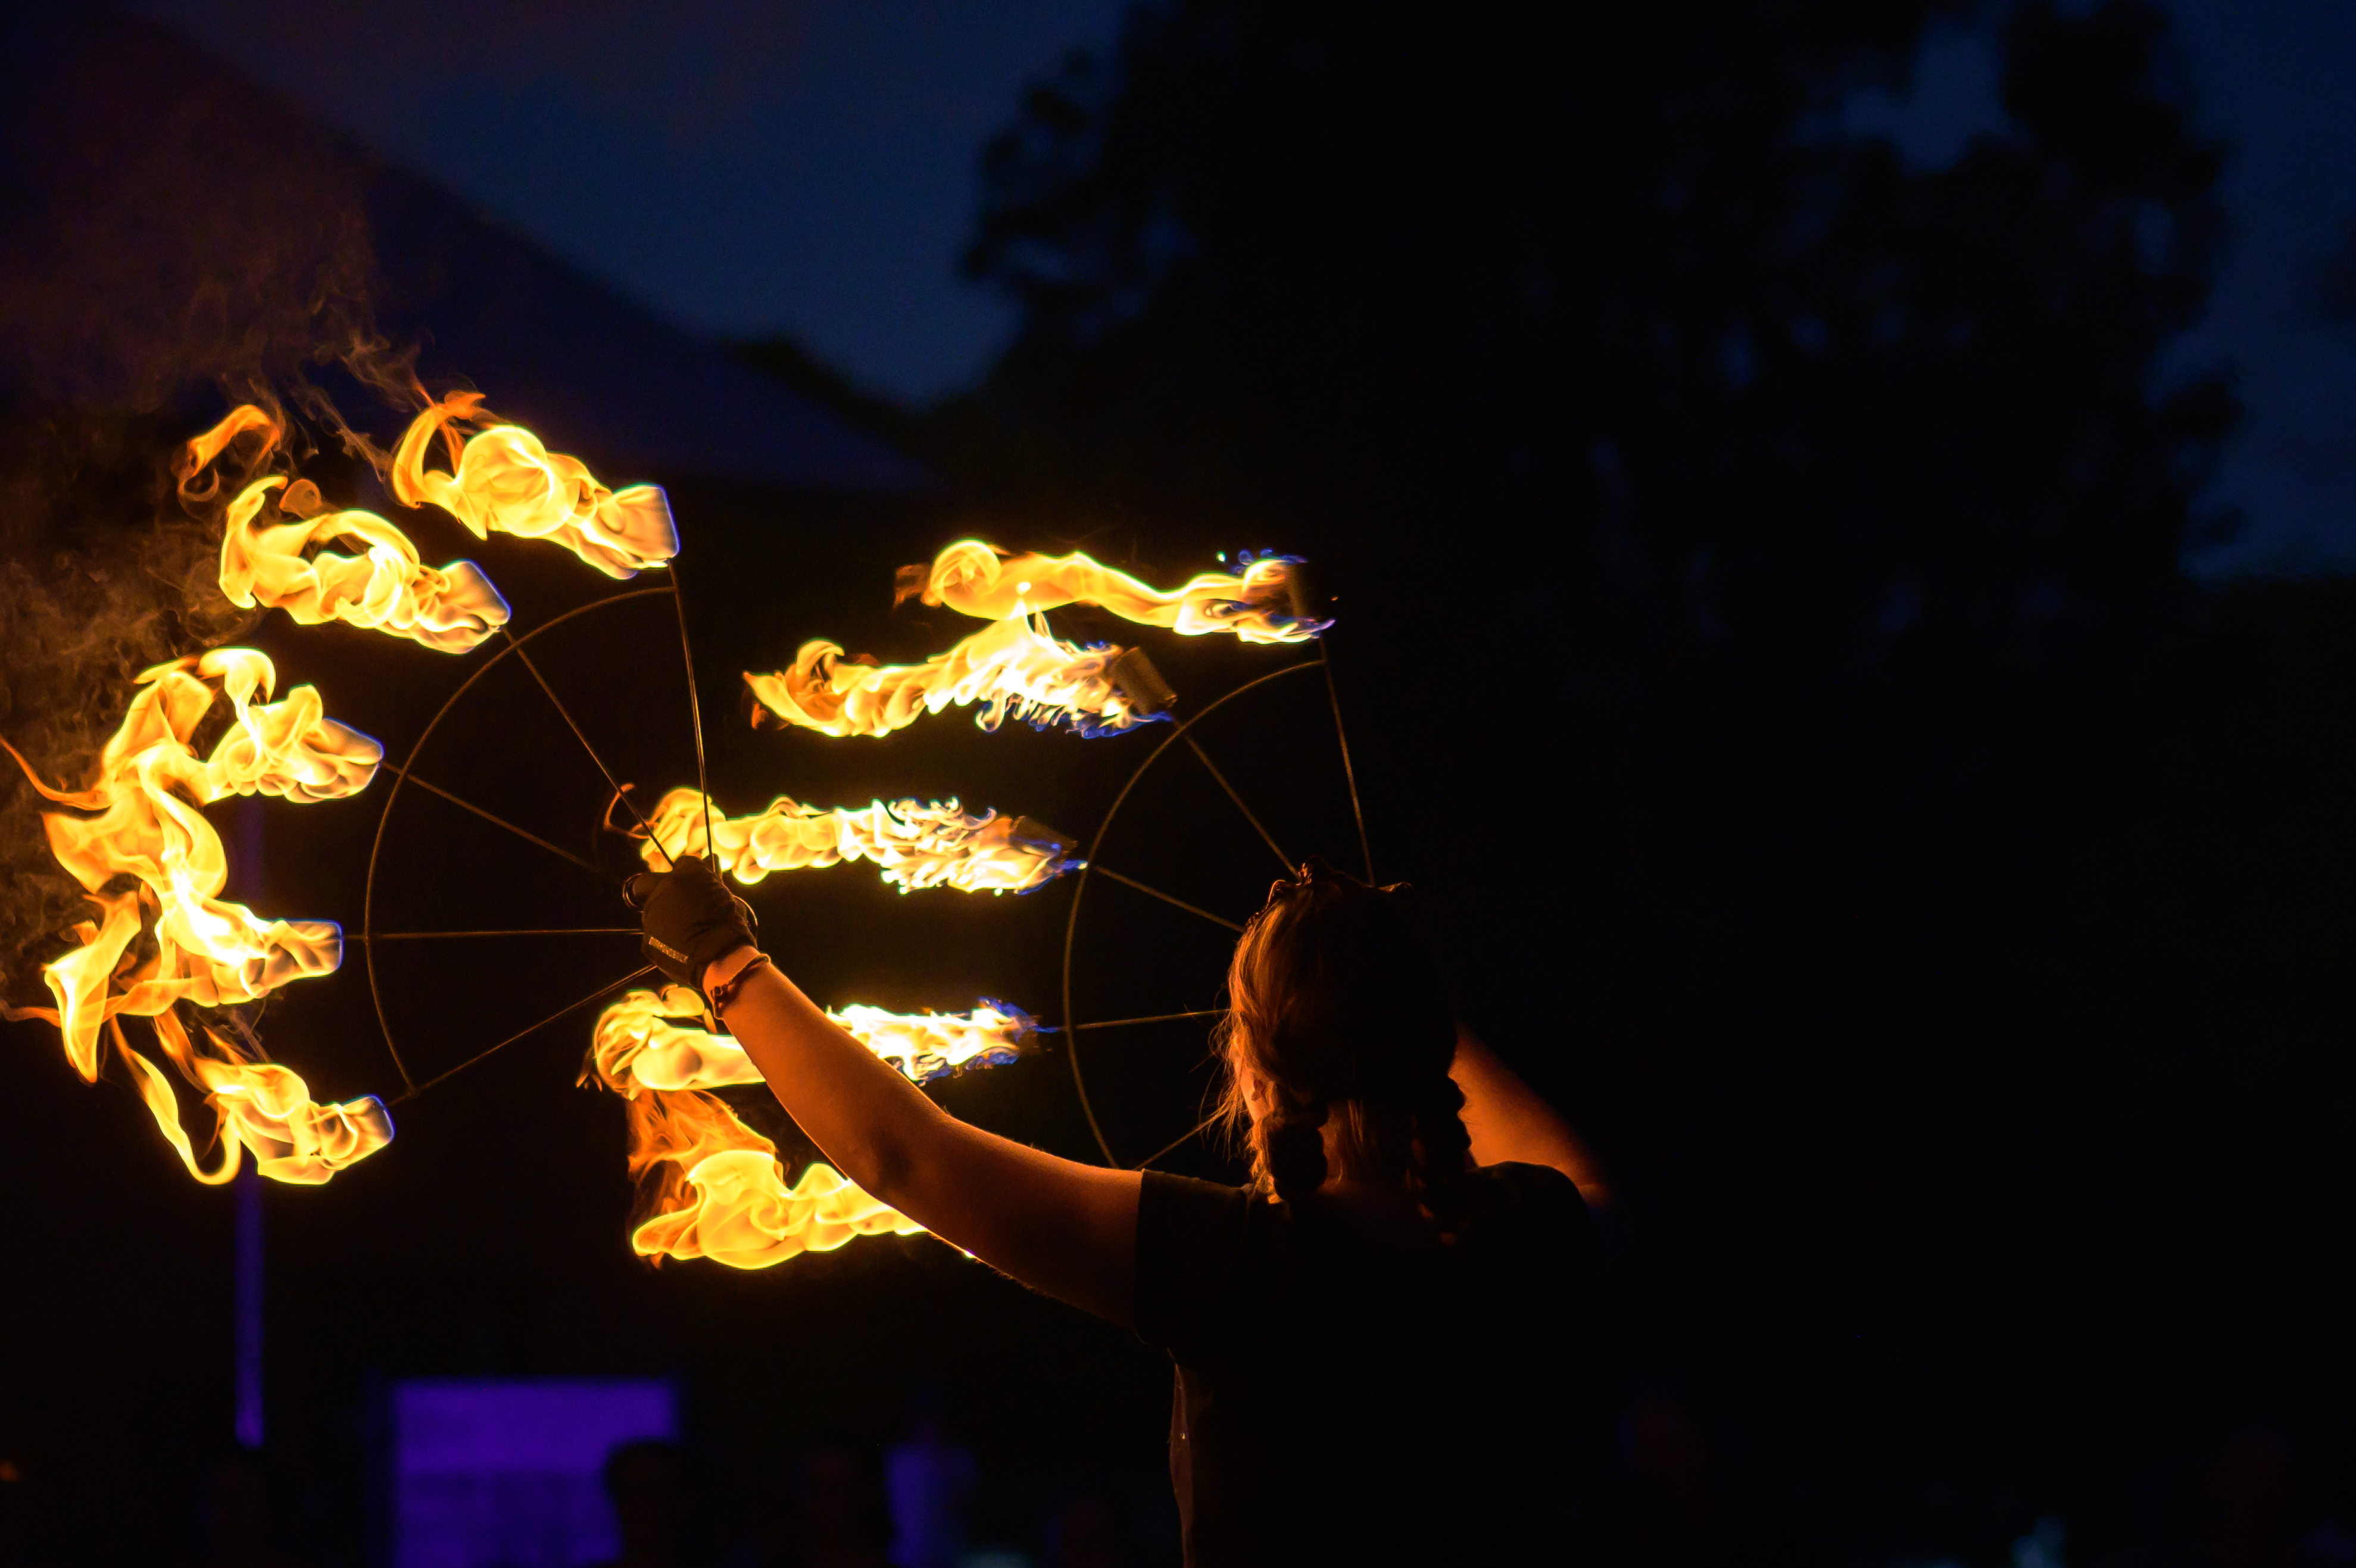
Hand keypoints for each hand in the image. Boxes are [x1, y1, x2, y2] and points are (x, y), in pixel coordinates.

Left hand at [623, 854, 757, 993]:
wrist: (718, 955)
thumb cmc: (729, 924)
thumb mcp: (728, 897)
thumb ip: (713, 885)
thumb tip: (713, 875)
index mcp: (687, 873)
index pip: (683, 863)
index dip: (689, 873)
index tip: (695, 883)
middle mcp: (664, 887)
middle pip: (648, 881)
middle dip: (656, 887)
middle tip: (673, 901)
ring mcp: (652, 912)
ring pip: (650, 908)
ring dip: (662, 914)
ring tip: (682, 929)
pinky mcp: (646, 936)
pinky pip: (653, 932)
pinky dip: (663, 936)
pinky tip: (679, 945)